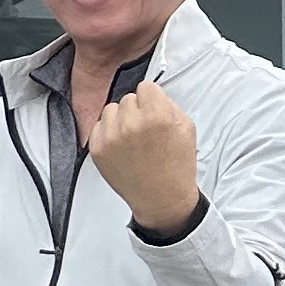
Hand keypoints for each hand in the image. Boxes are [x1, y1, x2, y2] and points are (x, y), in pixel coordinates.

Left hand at [85, 82, 201, 234]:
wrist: (161, 199)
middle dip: (137, 110)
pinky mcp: (98, 149)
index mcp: (157, 116)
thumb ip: (169, 105)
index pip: (146, 86)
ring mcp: (111, 137)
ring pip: (110, 109)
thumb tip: (151, 93)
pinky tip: (122, 147)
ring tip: (133, 139)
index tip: (154, 109)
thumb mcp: (186, 128)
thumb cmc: (176, 166)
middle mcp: (131, 124)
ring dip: (120, 119)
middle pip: (128, 98)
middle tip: (146, 130)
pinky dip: (108, 133)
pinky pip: (98, 126)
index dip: (152, 98)